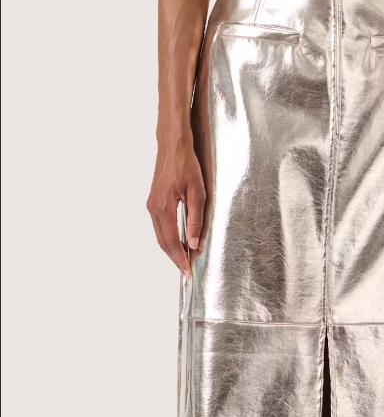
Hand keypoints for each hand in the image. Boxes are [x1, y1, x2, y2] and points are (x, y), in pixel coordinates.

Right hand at [146, 135, 205, 277]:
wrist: (173, 145)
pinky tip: (180, 242)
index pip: (172, 242)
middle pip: (163, 242)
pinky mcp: (154, 202)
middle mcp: (154, 209)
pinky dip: (169, 238)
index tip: (188, 271)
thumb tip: (195, 244)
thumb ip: (196, 221)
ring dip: (172, 249)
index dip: (180, 259)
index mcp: (164, 208)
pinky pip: (160, 227)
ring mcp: (152, 205)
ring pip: (161, 236)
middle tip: (187, 270)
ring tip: (185, 259)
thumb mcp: (198, 194)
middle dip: (175, 258)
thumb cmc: (186, 165)